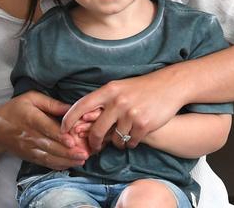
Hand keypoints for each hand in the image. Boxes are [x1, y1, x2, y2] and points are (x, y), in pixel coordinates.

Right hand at [0, 91, 89, 169]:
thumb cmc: (15, 109)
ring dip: (66, 160)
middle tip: (85, 154)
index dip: (59, 136)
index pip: (46, 128)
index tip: (72, 141)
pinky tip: (71, 164)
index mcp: (30, 118)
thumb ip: (52, 103)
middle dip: (68, 152)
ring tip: (82, 160)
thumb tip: (72, 109)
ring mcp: (29, 148)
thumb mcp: (31, 98)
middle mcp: (30, 135)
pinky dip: (59, 165)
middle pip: (50, 145)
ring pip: (50, 157)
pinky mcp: (30, 157)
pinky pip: (46, 163)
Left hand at [61, 71, 184, 151]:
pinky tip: (134, 137)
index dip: (69, 119)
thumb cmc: (140, 88)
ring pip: (115, 139)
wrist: (170, 86)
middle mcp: (117, 101)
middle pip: (96, 130)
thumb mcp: (118, 87)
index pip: (81, 106)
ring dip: (117, 143)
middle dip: (93, 142)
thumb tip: (83, 116)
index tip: (63, 130)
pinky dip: (131, 143)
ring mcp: (130, 113)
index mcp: (107, 90)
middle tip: (93, 147)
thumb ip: (102, 100)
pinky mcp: (143, 124)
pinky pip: (130, 142)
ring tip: (122, 138)